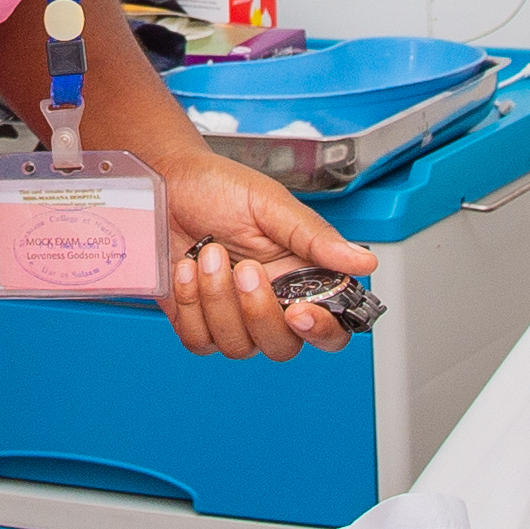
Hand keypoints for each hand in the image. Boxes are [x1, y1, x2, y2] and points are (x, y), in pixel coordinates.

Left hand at [148, 151, 371, 360]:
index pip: (330, 327)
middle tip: (243, 267)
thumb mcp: (271, 205)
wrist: (166, 182)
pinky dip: (189, 303)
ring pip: (238, 346)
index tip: (299, 312)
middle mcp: (269, 303)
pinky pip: (199, 339)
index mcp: (300, 278)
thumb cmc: (218, 187)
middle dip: (258, 312)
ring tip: (208, 252)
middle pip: (282, 347)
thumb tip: (364, 262)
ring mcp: (231, 316)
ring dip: (218, 299)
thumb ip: (316, 238)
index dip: (322, 331)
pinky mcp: (195, 320)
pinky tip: (187, 268)